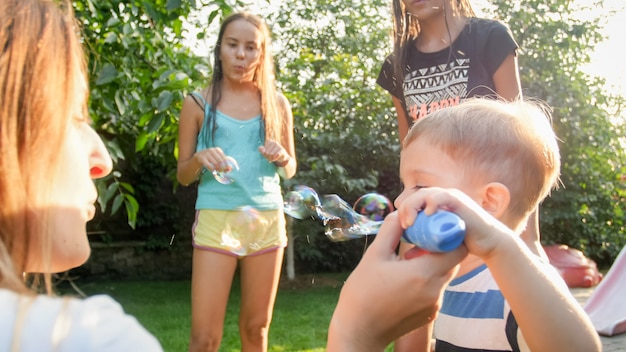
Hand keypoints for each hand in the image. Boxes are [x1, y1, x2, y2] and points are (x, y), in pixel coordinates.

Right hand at [193, 147, 228, 171]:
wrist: (199, 156)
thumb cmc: (210, 157)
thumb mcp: (217, 157)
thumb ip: (223, 162)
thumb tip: (230, 169)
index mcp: (217, 149)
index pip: (224, 158)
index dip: (227, 164)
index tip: (228, 170)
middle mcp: (212, 150)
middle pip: (220, 161)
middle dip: (223, 167)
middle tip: (224, 172)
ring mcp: (206, 154)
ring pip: (215, 163)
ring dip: (218, 169)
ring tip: (219, 172)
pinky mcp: (202, 158)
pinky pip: (209, 165)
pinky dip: (212, 169)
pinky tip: (213, 171)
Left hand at [258, 140, 288, 163]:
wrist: (282, 157)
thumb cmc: (272, 153)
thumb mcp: (265, 152)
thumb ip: (261, 150)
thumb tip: (263, 151)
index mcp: (269, 141)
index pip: (263, 152)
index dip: (265, 155)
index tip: (268, 154)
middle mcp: (274, 142)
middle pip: (267, 153)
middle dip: (268, 157)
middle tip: (271, 157)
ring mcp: (279, 146)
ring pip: (271, 154)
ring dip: (272, 159)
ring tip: (274, 158)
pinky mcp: (282, 150)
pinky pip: (277, 154)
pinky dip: (276, 158)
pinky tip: (276, 158)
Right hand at [327, 212, 465, 350]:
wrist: (359, 331)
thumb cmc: (362, 292)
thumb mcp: (374, 255)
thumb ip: (391, 231)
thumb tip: (400, 214)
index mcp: (423, 273)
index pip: (457, 249)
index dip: (449, 235)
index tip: (432, 229)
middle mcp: (435, 290)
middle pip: (452, 261)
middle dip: (439, 248)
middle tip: (417, 242)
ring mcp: (434, 305)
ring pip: (444, 276)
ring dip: (431, 265)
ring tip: (406, 262)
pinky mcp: (430, 314)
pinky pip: (436, 290)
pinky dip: (426, 281)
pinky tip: (404, 281)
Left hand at [396, 187, 514, 259]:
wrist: (489, 243)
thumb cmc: (464, 243)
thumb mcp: (438, 244)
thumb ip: (424, 247)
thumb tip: (406, 256)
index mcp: (433, 205)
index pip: (411, 202)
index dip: (402, 212)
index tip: (399, 229)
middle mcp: (440, 198)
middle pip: (414, 196)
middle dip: (405, 209)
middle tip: (403, 226)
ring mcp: (449, 197)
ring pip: (425, 194)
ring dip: (414, 206)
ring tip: (410, 223)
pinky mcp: (459, 201)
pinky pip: (442, 196)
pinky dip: (433, 202)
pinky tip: (427, 213)